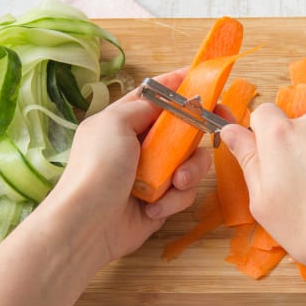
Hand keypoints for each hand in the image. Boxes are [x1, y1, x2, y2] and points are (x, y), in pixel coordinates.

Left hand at [42, 68, 211, 264]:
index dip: (181, 87)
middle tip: (217, 127)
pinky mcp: (161, 200)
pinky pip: (184, 192)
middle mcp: (139, 144)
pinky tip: (153, 209)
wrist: (88, 224)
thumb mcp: (115, 123)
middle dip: (196, 134)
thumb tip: (165, 97)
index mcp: (123, 120)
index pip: (156, 96)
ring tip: (174, 184)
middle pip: (183, 128)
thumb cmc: (97, 168)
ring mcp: (152, 173)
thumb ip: (144, 105)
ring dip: (188, 172)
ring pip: (191, 162)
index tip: (206, 81)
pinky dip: (173, 199)